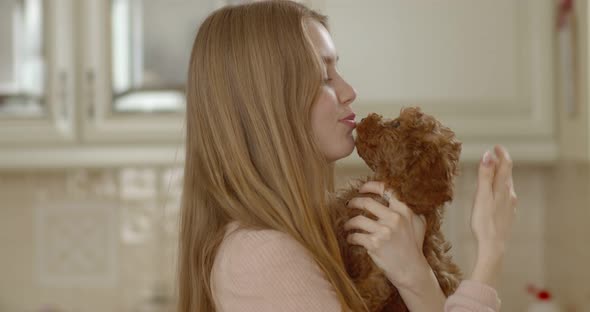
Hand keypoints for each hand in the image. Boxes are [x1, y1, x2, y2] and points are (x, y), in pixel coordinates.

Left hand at [344, 181, 428, 289]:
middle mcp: (394, 218)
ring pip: (357, 220)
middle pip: (367, 202)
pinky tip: (351, 239)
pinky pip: (355, 236)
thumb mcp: (419, 224)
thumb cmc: (414, 247)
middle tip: (349, 204)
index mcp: (404, 210)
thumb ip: (411, 210)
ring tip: (347, 226)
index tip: (361, 189)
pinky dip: (350, 237)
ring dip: (349, 222)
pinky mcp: (374, 244)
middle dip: (354, 202)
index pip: (386, 189)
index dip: (370, 186)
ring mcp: (383, 231)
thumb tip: (401, 198)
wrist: (411, 270)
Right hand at [469, 145, 517, 286]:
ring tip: (492, 172)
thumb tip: (488, 155)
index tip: (496, 146)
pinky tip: (495, 195)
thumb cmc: (484, 222)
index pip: (506, 165)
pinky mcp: (508, 215)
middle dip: (501, 163)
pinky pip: (505, 196)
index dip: (502, 154)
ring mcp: (510, 206)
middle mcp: (509, 195)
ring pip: (506, 186)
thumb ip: (485, 175)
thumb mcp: (481, 196)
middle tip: (493, 156)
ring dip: (500, 176)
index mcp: (503, 188)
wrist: (493, 246)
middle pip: (507, 175)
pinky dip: (500, 188)